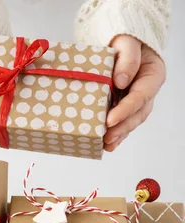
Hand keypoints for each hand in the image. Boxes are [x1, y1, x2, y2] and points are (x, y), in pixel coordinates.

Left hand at [105, 35, 165, 151]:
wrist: (123, 42)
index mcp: (152, 75)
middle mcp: (147, 90)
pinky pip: (123, 121)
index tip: (110, 120)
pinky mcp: (126, 105)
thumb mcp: (127, 42)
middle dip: (122, 128)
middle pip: (138, 113)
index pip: (140, 96)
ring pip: (132, 120)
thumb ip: (127, 59)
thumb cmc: (126, 41)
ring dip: (120, 134)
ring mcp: (137, 99)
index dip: (125, 110)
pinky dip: (116, 133)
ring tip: (105, 145)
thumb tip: (120, 81)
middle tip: (106, 138)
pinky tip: (106, 144)